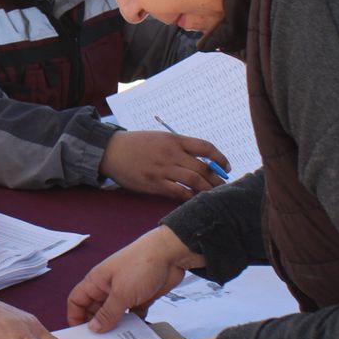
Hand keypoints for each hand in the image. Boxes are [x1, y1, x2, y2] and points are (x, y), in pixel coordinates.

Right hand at [67, 225, 201, 331]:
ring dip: (115, 327)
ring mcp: (125, 292)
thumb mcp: (121, 293)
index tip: (80, 336)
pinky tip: (135, 336)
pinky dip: (133, 324)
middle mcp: (108, 288)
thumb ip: (107, 313)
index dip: (75, 316)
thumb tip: (93, 329)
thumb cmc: (140, 267)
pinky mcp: (141, 297)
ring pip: (114, 314)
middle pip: (95, 310)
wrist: (170, 254)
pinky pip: (133, 315)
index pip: (77, 300)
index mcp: (96, 281)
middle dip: (96, 326)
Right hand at [99, 129, 227, 199]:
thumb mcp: (160, 138)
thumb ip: (179, 147)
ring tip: (214, 195)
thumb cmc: (137, 144)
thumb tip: (201, 159)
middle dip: (217, 178)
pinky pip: (178, 192)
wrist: (112, 151)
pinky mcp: (154, 184)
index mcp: (174, 140)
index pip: (205, 147)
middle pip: (202, 167)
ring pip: (193, 181)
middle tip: (224, 186)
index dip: (220, 158)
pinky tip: (194, 200)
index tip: (226, 166)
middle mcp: (171, 154)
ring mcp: (163, 170)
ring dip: (207, 189)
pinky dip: (189, 197)